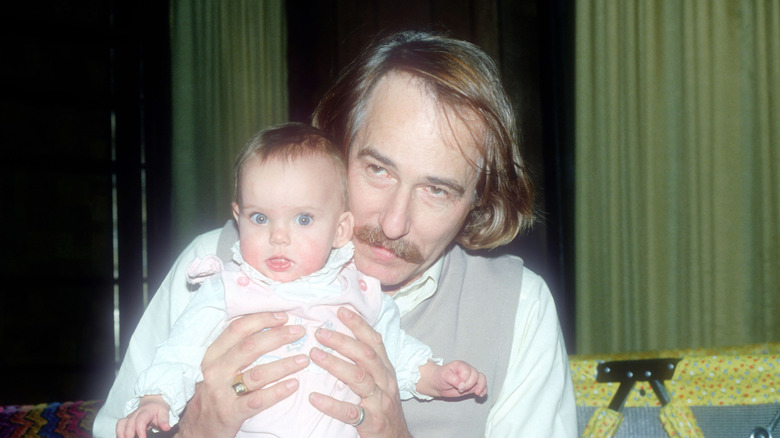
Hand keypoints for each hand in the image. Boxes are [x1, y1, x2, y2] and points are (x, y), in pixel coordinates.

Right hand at [117, 396, 169, 437]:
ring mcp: (130, 417)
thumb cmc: (158, 410)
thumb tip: (167, 428)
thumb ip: (164, 420)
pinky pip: (119, 426)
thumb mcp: (164, 413)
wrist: (152, 402)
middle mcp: (135, 414)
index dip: (140, 430)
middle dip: (129, 434)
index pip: (141, 420)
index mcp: (146, 411)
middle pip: (129, 423)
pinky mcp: (126, 421)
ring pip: (121, 424)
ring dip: (121, 434)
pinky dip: (119, 433)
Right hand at [175, 312, 308, 437]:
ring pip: (257, 374)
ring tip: (303, 359)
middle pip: (250, 347)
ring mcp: (222, 392)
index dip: (261, 320)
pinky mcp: (231, 412)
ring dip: (284, 365)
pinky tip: (293, 385)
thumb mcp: (216, 366)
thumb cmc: (212, 392)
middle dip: (277, 336)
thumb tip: (266, 326)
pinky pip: (258, 400)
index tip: (283, 317)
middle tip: (299, 332)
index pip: (237, 329)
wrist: (197, 427)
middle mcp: (215, 371)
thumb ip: (234, 348)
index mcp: (212, 355)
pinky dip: (277, 392)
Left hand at [308, 307, 411, 437]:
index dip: (359, 325)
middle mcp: (385, 382)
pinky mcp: (371, 422)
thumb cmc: (383, 407)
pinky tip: (314, 397)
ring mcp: (379, 402)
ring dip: (335, 364)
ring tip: (314, 355)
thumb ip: (366, 363)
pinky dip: (331, 404)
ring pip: (359, 378)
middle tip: (319, 333)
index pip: (374, 341)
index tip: (341, 311)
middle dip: (342, 341)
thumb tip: (342, 339)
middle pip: (365, 355)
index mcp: (386, 370)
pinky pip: (350, 412)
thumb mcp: (381, 381)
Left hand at [432, 360, 486, 397]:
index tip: (458, 386)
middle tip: (460, 390)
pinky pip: (483, 385)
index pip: (468, 372)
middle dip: (470, 385)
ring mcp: (471, 377)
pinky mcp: (473, 385)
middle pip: (476, 376)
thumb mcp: (444, 376)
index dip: (465, 381)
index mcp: (461, 365)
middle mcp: (468, 369)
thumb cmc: (441, 377)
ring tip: (476, 393)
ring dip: (481, 386)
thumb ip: (453, 378)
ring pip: (482, 378)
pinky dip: (483, 390)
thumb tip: (462, 384)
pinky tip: (480, 394)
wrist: (439, 383)